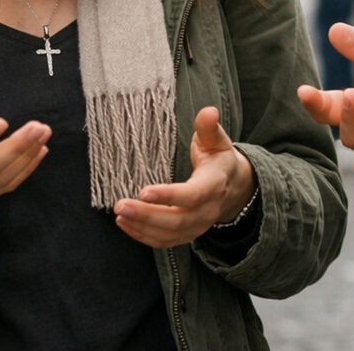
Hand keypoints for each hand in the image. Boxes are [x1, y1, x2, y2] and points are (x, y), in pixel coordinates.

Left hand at [114, 106, 254, 247]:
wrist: (233, 186)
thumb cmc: (219, 159)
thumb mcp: (217, 140)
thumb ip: (209, 127)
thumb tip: (208, 111)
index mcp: (214, 185)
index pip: (192, 195)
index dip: (169, 195)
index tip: (143, 191)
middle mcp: (207, 210)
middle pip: (177, 220)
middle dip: (146, 215)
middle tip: (121, 205)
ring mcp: (198, 226)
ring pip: (169, 234)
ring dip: (142, 227)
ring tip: (120, 214)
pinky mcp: (188, 234)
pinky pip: (165, 241)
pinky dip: (144, 236)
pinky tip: (126, 224)